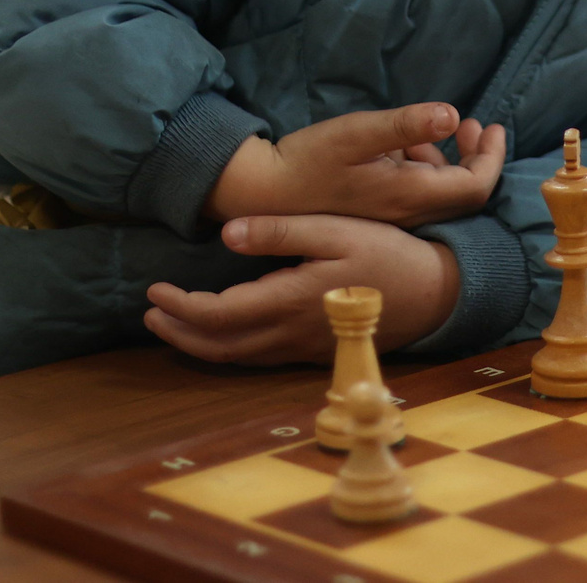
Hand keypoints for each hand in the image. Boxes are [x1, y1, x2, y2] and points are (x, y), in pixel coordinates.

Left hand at [145, 215, 460, 363]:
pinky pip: (259, 358)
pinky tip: (223, 331)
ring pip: (237, 358)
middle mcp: (291, 333)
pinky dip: (228, 348)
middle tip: (150, 312)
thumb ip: (282, 231)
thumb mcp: (337, 229)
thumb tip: (228, 235)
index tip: (155, 291)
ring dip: (199, 343)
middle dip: (178, 332)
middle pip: (219, 346)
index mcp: (291, 300)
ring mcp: (303, 348)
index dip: (180, 307)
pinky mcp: (315, 352)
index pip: (218, 315)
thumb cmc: (388, 254)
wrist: (435, 294)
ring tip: (172, 324)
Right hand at [208, 103, 506, 227]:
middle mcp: (408, 214)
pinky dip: (421, 168)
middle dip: (474, 155)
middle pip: (464, 193)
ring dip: (445, 159)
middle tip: (471, 124)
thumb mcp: (357, 133)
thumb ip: (405, 125)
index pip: (476, 186)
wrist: (262, 193)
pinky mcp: (377, 213)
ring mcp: (393, 217)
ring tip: (433, 130)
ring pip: (440, 193)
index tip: (493, 126)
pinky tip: (400, 148)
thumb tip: (452, 114)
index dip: (492, 156)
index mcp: (411, 195)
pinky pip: (416, 194)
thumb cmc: (308, 160)